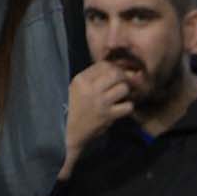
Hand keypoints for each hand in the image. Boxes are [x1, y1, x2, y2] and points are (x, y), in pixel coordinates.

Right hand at [62, 61, 133, 176]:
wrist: (68, 130)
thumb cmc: (73, 107)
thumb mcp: (77, 88)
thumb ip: (92, 78)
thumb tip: (114, 69)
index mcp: (81, 79)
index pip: (104, 65)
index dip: (114, 68)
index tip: (115, 75)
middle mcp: (90, 89)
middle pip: (116, 74)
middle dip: (123, 78)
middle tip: (122, 84)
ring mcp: (100, 102)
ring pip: (123, 88)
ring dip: (126, 92)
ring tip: (122, 96)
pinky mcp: (108, 115)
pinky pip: (127, 106)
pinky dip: (128, 107)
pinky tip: (122, 108)